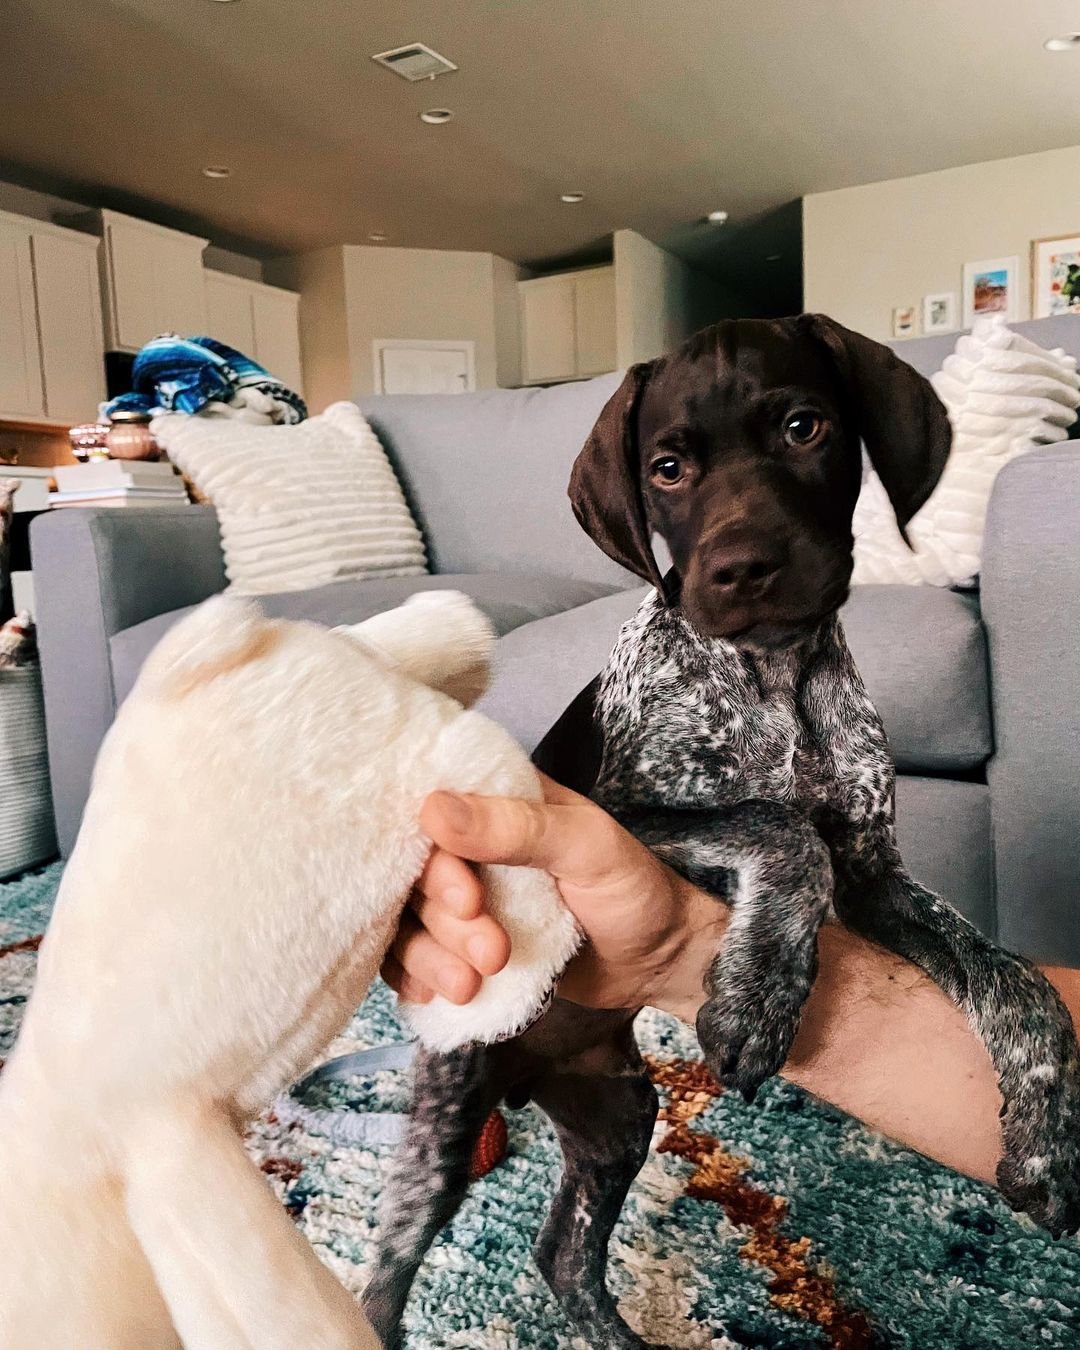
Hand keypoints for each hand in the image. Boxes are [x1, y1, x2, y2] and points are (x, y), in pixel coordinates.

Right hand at [382, 775, 726, 1017]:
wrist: (658, 960)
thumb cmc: (632, 887)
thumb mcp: (586, 846)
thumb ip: (516, 828)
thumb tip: (434, 808)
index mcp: (495, 800)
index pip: (429, 815)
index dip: (435, 862)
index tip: (468, 902)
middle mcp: (467, 844)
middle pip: (412, 876)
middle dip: (444, 924)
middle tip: (493, 954)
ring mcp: (461, 897)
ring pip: (406, 919)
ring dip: (427, 957)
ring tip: (470, 986)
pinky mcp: (461, 943)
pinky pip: (411, 956)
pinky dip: (414, 977)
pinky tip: (436, 995)